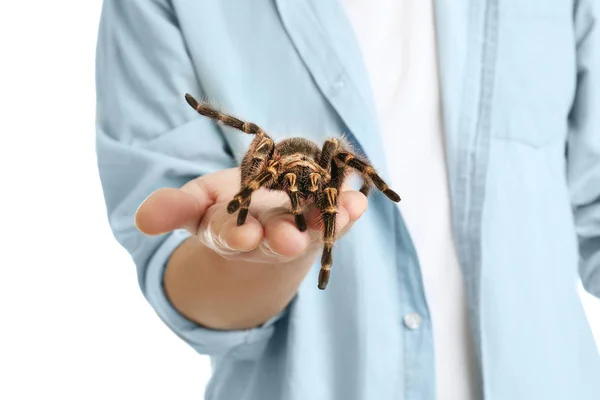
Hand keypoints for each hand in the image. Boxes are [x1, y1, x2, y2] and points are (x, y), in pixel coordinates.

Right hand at [135, 167, 367, 264]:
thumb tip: (142, 219)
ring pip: (315, 227)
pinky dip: (350, 208)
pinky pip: (339, 212)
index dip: (236, 237)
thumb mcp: (194, 207)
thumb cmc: (225, 209)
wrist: (262, 220)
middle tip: (290, 241)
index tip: (242, 237)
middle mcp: (269, 234)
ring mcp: (300, 225)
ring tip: (346, 212)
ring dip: (330, 222)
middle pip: (277, 238)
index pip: (231, 237)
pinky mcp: (324, 214)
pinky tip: (361, 198)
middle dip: (283, 238)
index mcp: (233, 233)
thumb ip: (172, 210)